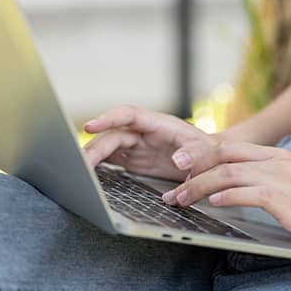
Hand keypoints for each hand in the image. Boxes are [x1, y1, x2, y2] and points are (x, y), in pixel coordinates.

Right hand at [82, 106, 213, 180]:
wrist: (212, 161)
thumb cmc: (211, 153)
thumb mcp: (209, 153)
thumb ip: (196, 155)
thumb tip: (179, 160)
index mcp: (159, 124)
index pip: (129, 115)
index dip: (108, 118)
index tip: (90, 126)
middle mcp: (144, 132)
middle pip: (114, 135)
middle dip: (96, 148)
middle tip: (81, 165)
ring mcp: (138, 146)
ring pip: (109, 146)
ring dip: (93, 156)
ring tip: (78, 171)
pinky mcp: (135, 160)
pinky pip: (112, 159)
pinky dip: (99, 165)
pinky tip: (88, 174)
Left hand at [162, 139, 290, 256]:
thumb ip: (269, 186)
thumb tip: (233, 194)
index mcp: (279, 157)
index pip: (231, 147)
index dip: (201, 153)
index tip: (179, 164)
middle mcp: (278, 162)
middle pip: (223, 153)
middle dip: (191, 162)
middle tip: (168, 174)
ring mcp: (283, 178)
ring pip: (228, 172)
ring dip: (198, 185)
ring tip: (179, 198)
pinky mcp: (287, 199)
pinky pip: (247, 192)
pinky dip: (224, 195)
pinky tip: (211, 203)